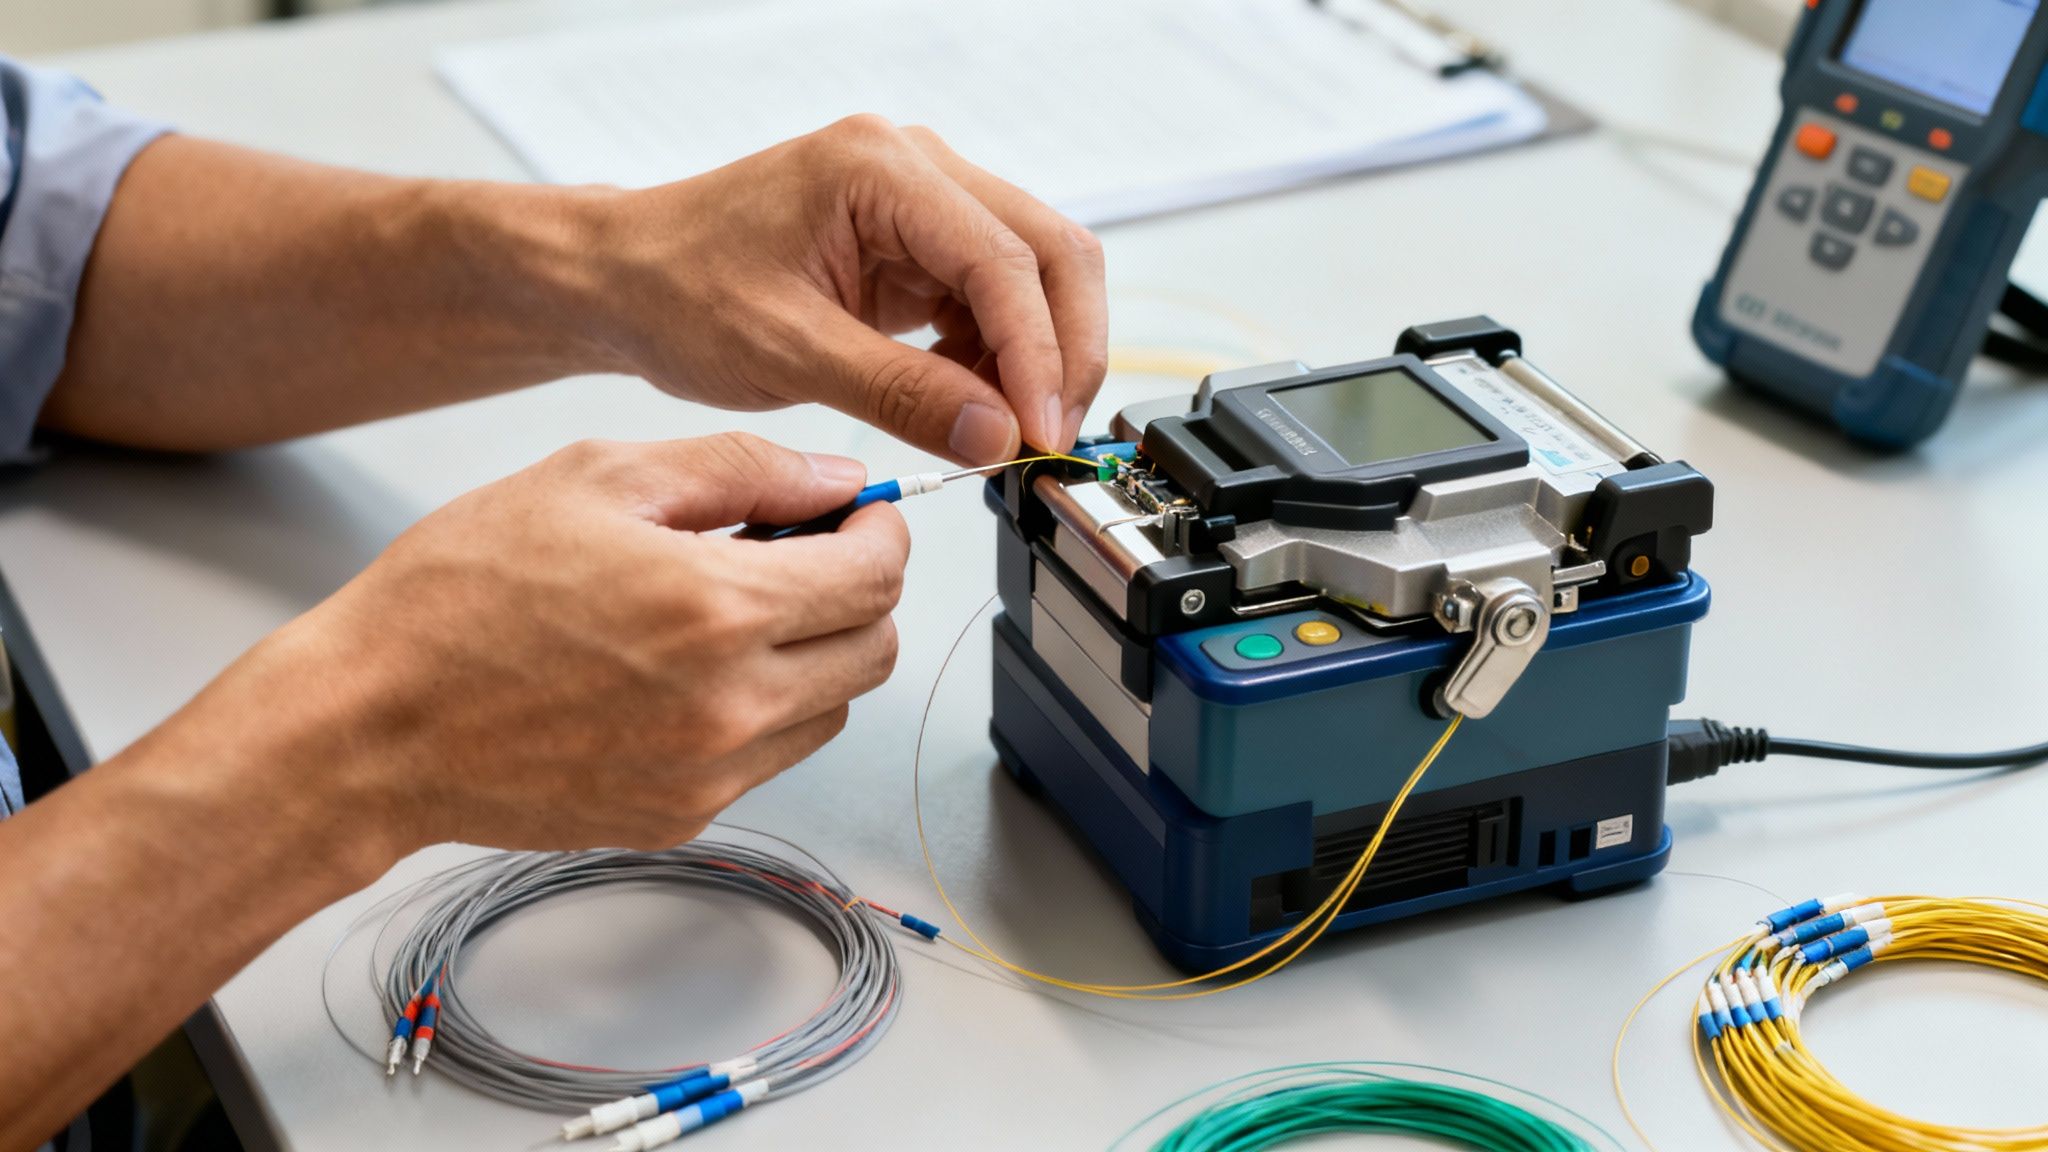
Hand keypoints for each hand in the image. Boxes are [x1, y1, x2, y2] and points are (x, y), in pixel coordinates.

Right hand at [193, 432, 907, 856]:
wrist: (370, 725)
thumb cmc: (458, 596)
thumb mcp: (597, 478)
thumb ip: (740, 469)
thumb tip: (838, 478)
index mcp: (720, 608)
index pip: (878, 574)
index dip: (882, 530)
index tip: (858, 511)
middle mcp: (732, 703)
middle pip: (875, 649)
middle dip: (859, 590)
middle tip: (800, 552)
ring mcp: (710, 771)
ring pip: (832, 707)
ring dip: (813, 653)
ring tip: (728, 609)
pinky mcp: (682, 815)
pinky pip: (771, 755)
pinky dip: (760, 707)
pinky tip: (687, 666)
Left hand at [585, 115, 1108, 463]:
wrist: (626, 280)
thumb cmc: (678, 289)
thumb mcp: (786, 351)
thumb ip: (900, 393)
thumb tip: (995, 433)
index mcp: (878, 167)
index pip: (1003, 258)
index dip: (1038, 353)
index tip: (1039, 430)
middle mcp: (915, 169)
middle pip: (1049, 251)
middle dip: (1064, 351)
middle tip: (1048, 435)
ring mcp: (923, 204)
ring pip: (1036, 276)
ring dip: (1038, 358)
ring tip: (1007, 432)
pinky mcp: (921, 247)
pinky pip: (996, 300)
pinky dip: (1003, 359)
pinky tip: (975, 405)